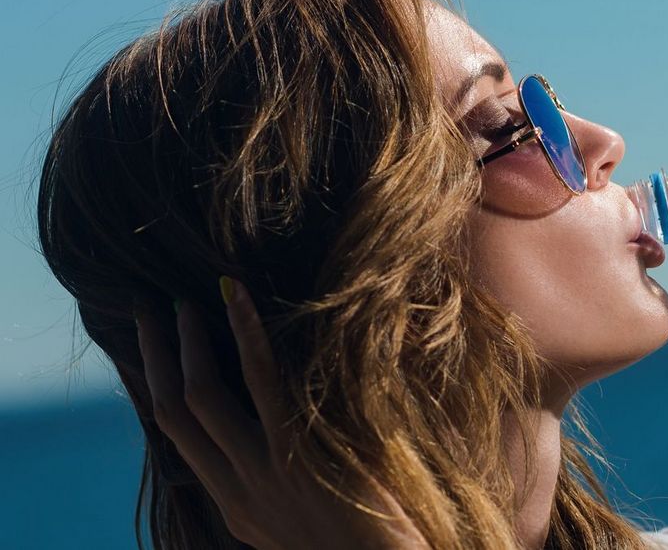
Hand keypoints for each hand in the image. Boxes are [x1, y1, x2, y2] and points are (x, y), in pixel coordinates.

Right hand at [134, 278, 426, 548]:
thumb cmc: (366, 544)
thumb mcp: (308, 524)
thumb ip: (286, 488)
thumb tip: (285, 445)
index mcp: (237, 507)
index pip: (180, 442)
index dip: (160, 391)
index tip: (155, 353)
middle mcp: (237, 491)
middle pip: (172, 414)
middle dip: (154, 358)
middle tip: (148, 312)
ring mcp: (262, 472)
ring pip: (200, 396)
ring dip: (188, 342)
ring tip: (184, 300)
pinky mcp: (297, 451)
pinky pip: (260, 379)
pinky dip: (244, 331)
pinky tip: (236, 296)